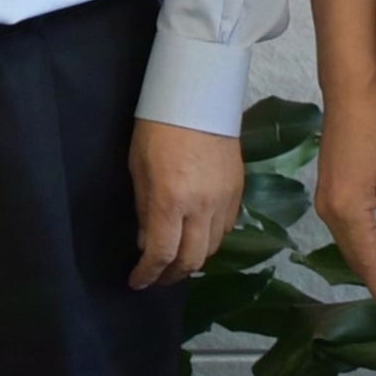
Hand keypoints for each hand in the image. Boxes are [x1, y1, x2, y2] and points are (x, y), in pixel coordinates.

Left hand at [128, 120, 246, 289]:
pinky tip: (197, 234)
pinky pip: (227, 228)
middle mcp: (201, 206)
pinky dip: (210, 239)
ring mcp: (224, 199)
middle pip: (192, 260)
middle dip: (172, 276)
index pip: (161, 253)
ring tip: (176, 258)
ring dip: (193, 260)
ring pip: (213, 248)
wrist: (199, 94)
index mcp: (170, 199)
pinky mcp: (239, 190)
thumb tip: (146, 242)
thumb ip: (144, 209)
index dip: (148, 274)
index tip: (137, 282)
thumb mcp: (139, 167)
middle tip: (157, 278)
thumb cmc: (159, 126)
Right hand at [307, 82, 375, 319]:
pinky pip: (349, 233)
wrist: (350, 101)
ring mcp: (327, 204)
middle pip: (357, 262)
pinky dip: (367, 249)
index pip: (369, 266)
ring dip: (374, 268)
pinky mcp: (330, 193)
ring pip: (352, 248)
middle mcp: (331, 214)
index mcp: (348, 214)